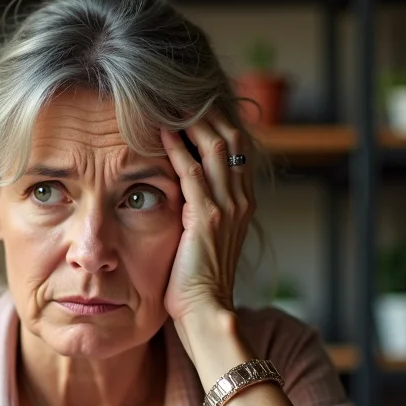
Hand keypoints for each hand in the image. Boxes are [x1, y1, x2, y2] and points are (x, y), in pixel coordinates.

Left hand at [160, 110, 254, 321]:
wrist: (207, 314)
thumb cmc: (197, 284)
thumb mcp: (204, 241)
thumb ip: (200, 213)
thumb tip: (183, 192)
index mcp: (242, 204)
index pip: (237, 150)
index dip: (220, 123)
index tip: (198, 103)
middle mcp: (240, 201)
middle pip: (231, 140)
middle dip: (210, 112)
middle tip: (185, 91)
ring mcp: (226, 208)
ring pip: (215, 149)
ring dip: (194, 122)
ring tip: (173, 100)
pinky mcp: (206, 219)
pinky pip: (192, 173)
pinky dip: (178, 149)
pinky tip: (162, 132)